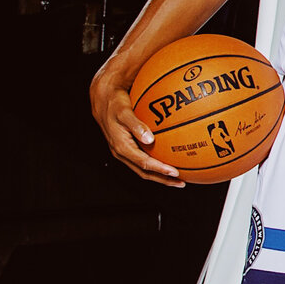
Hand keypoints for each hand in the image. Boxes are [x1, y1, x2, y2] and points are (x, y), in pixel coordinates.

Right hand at [89, 72, 181, 186]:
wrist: (103, 101)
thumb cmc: (115, 104)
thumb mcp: (124, 112)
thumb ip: (136, 125)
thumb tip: (149, 139)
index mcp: (122, 147)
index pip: (143, 163)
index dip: (160, 170)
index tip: (175, 172)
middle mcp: (123, 153)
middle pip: (144, 172)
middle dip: (163, 179)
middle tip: (181, 183)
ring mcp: (125, 152)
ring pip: (144, 169)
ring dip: (160, 175)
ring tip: (178, 178)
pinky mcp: (128, 148)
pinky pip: (143, 160)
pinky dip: (156, 164)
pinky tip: (169, 159)